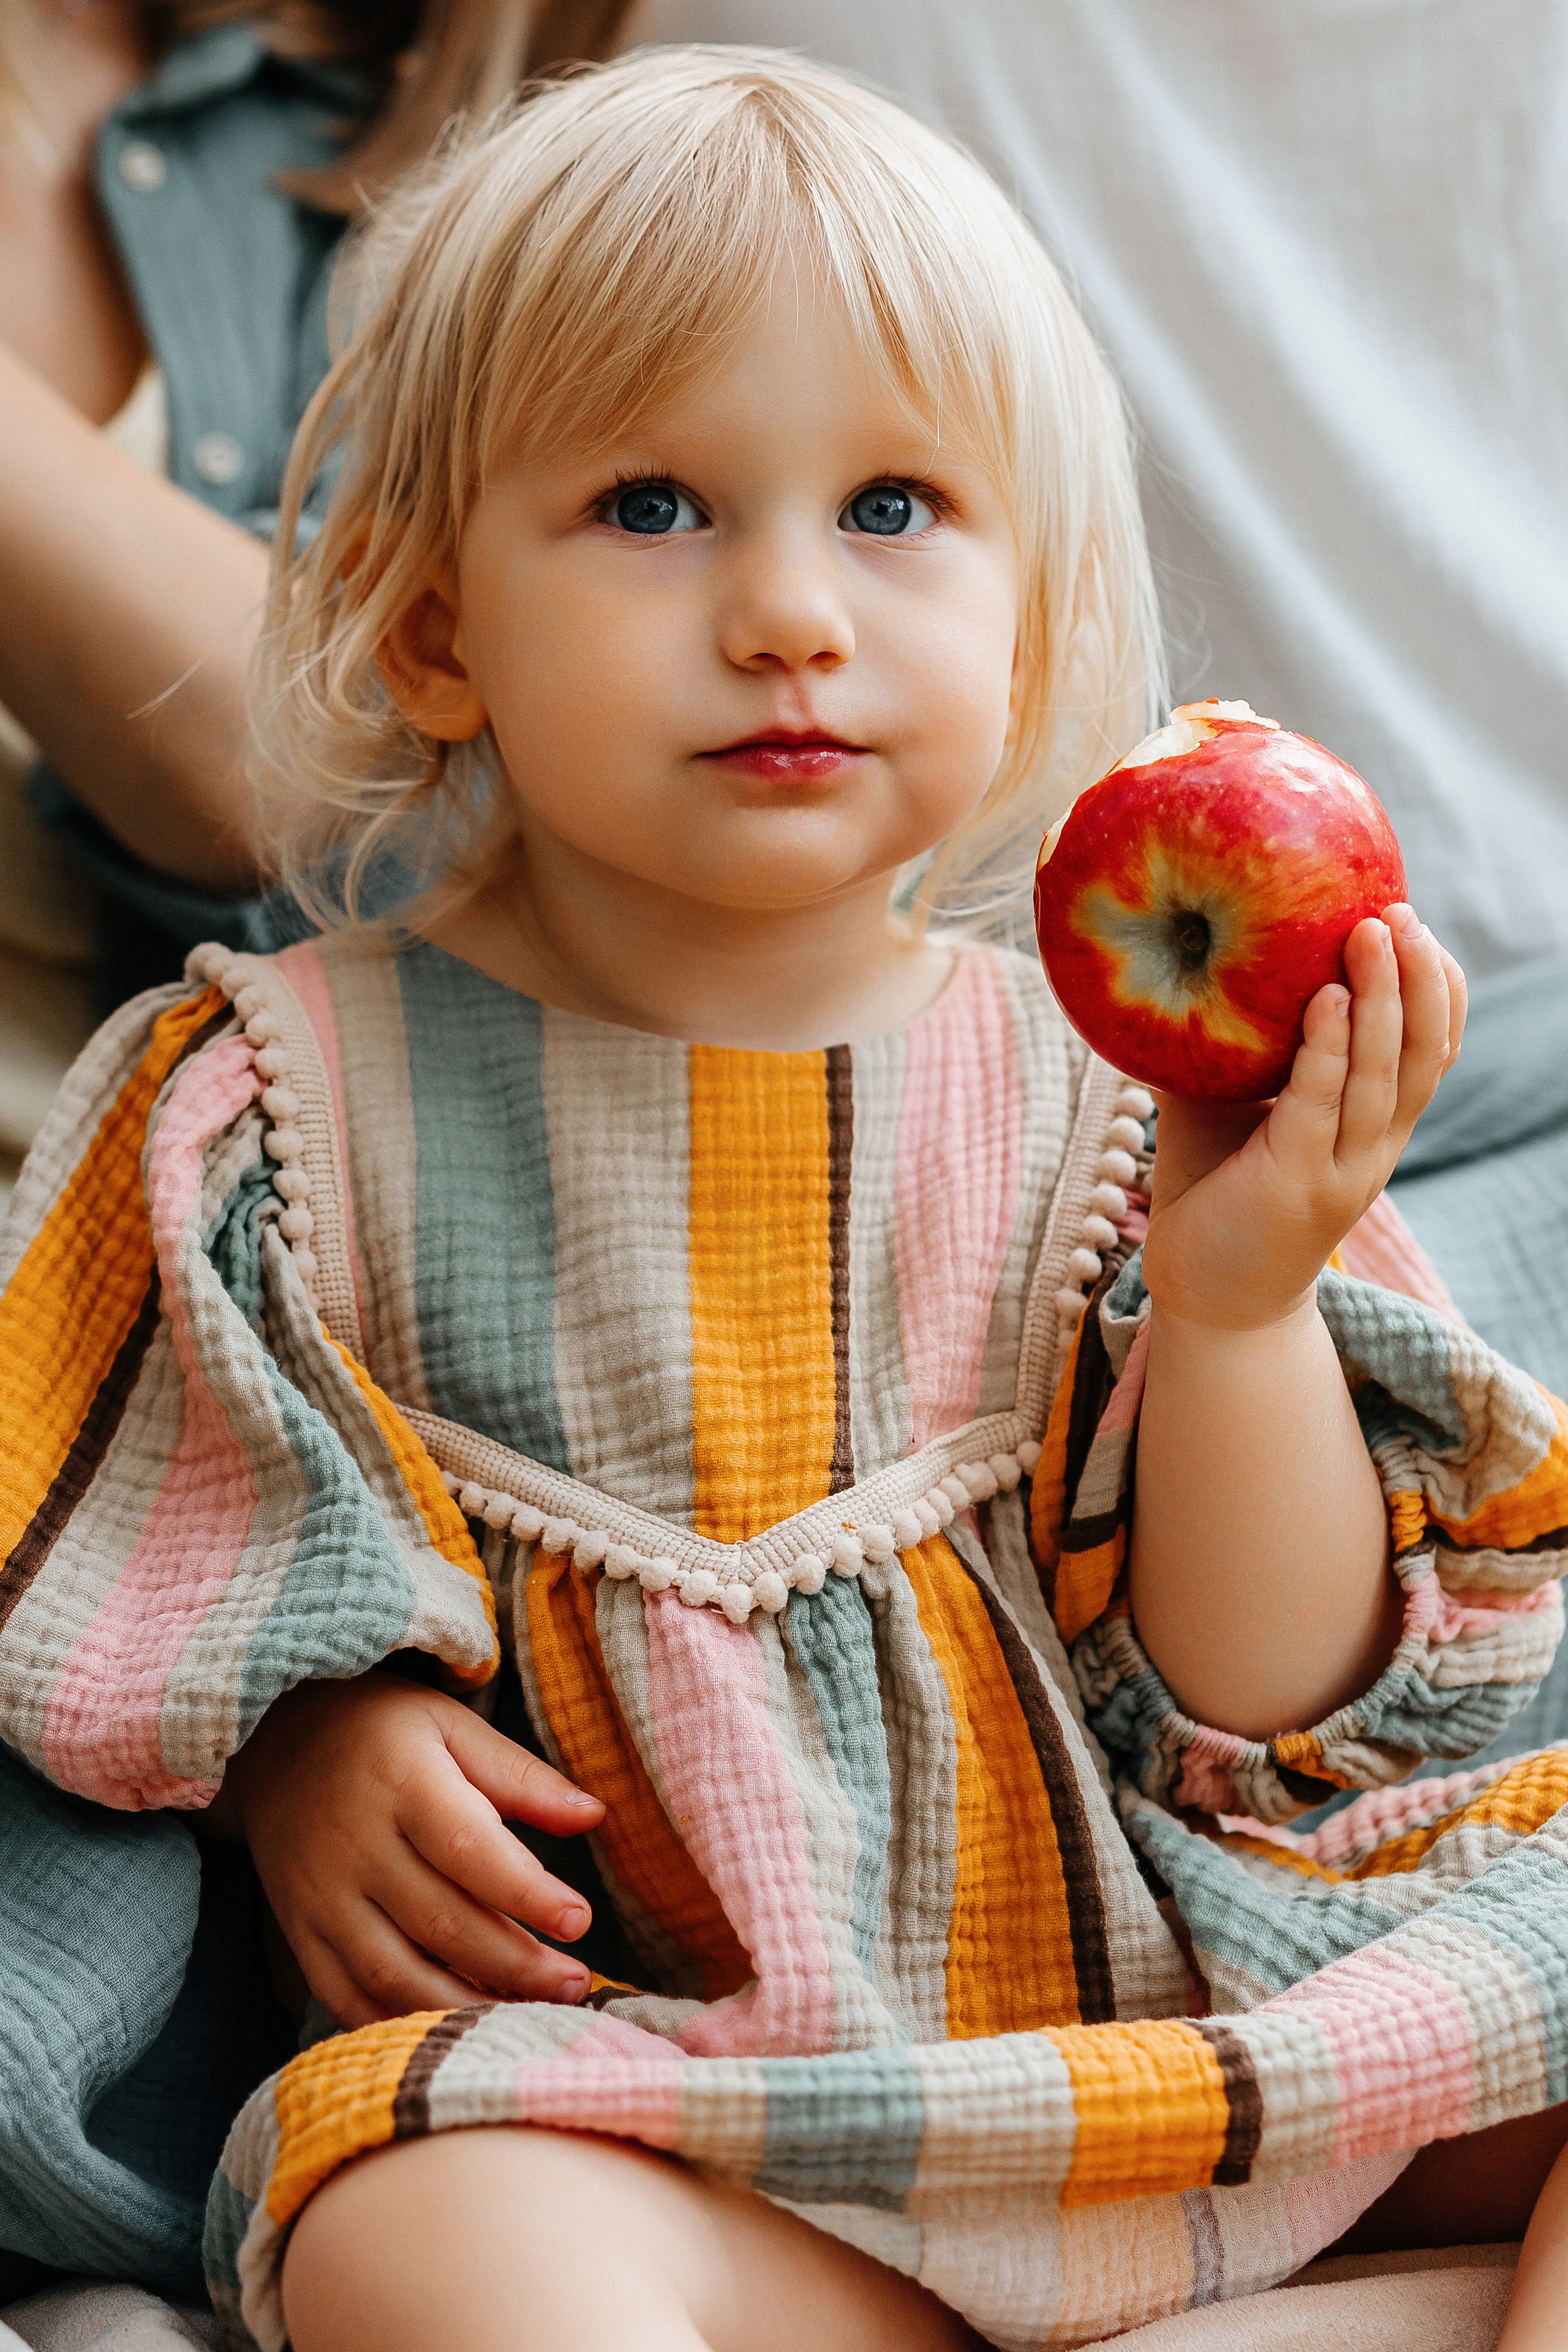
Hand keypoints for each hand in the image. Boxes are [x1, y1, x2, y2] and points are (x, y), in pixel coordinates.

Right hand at [219, 1669, 605, 2026]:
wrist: (271, 1741)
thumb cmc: (382, 1731)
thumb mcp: (451, 1726)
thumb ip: (520, 1775)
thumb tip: (594, 1815)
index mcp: (401, 1781)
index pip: (468, 1849)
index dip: (526, 1893)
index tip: (579, 1921)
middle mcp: (355, 1845)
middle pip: (440, 1922)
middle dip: (514, 1965)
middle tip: (575, 1986)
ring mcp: (321, 1896)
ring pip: (393, 1973)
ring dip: (464, 2007)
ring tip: (528, 2016)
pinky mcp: (299, 1931)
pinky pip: (344, 1995)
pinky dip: (397, 2025)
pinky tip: (453, 2031)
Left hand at [1141, 903, 1465, 1331]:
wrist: (1206, 1298)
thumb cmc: (1216, 1188)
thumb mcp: (1230, 1103)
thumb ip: (1231, 1042)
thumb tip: (1192, 957)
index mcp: (1373, 1125)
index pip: (1431, 1050)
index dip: (1437, 988)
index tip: (1414, 926)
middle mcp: (1374, 1146)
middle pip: (1423, 1052)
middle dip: (1420, 977)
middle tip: (1399, 910)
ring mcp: (1343, 1169)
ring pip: (1385, 1074)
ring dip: (1384, 998)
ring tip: (1372, 930)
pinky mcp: (1298, 1185)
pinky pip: (1322, 1106)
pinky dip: (1330, 1050)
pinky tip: (1327, 1000)